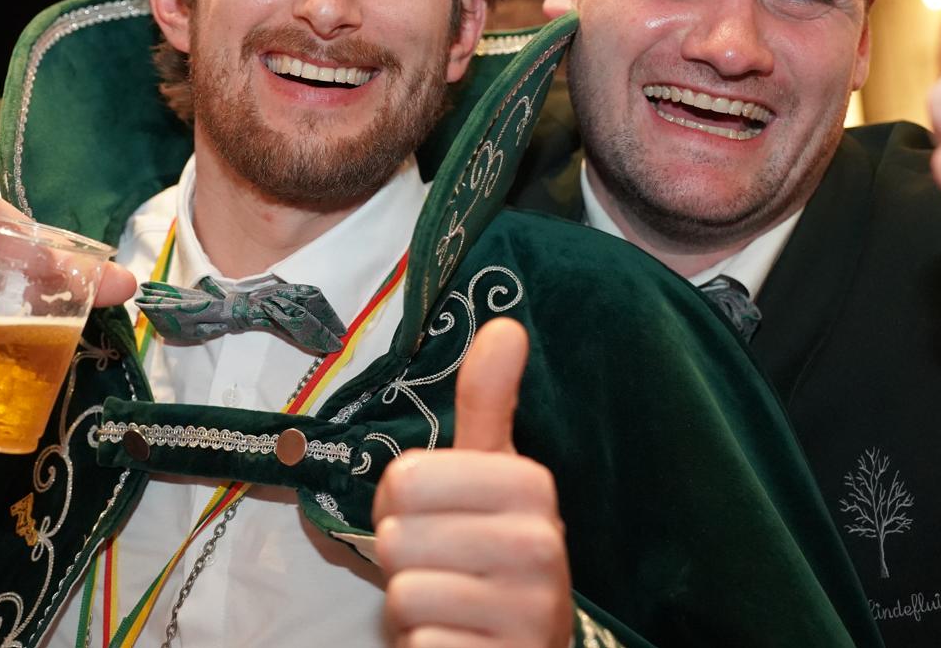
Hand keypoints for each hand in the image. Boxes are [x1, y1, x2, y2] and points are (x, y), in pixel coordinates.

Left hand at [372, 318, 572, 647]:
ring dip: (413, 604)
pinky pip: (419, 642)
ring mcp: (526, 613)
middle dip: (403, 555)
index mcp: (532, 489)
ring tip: (451, 602)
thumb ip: (490, 402)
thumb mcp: (494, 474)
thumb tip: (505, 324)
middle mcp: (542, 548)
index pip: (406, 477)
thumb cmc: (494, 553)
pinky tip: (457, 638)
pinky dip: (424, 644)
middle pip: (398, 535)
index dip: (400, 501)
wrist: (523, 646)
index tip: (436, 514)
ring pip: (404, 591)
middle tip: (440, 563)